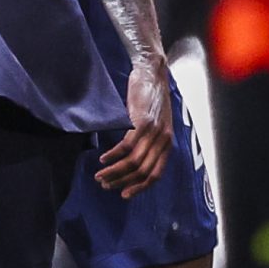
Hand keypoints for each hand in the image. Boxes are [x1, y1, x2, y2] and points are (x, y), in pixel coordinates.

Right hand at [93, 58, 172, 197]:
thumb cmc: (150, 98)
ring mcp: (153, 132)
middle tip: (105, 185)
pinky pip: (126, 146)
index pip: (156, 174)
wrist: (152, 72)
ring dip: (114, 172)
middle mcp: (163, 140)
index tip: (124, 194)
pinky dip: (113, 156)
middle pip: (142, 171)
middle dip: (122, 181)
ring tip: (100, 175)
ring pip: (133, 162)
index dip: (139, 187)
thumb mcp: (155, 123)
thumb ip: (149, 141)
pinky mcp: (142, 122)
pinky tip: (103, 159)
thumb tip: (132, 160)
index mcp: (168, 143)